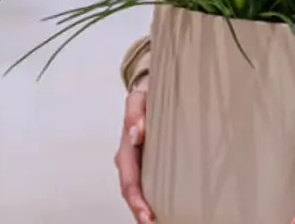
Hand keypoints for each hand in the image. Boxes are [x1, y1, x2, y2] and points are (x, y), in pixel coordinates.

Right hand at [114, 77, 155, 223]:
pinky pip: (152, 179)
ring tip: (161, 220)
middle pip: (133, 191)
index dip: (137, 200)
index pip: (130, 181)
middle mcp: (130, 158)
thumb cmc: (147, 92)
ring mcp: (140, 159)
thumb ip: (135, 112)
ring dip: (147, 206)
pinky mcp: (152, 157)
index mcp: (126, 148)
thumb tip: (135, 134)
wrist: (152, 85)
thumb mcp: (139, 96)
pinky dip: (156, 194)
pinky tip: (168, 204)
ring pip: (142, 188)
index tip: (148, 215)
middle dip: (141, 211)